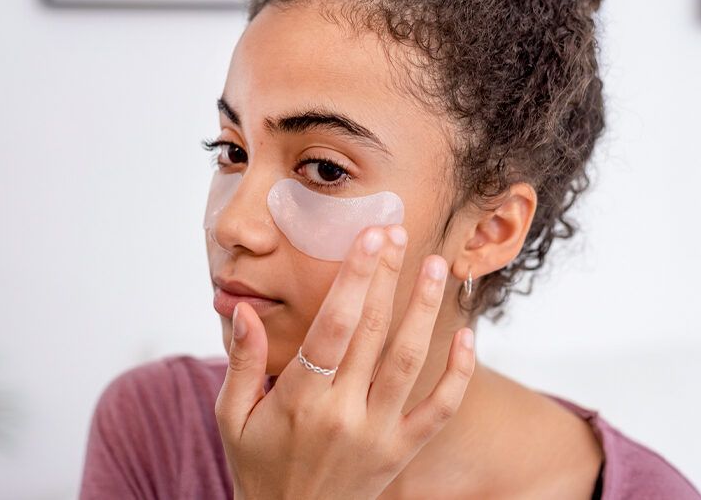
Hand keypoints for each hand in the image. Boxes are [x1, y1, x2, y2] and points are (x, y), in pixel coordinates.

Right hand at [214, 224, 476, 499]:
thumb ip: (239, 362)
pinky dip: (459, 373)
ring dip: (425, 310)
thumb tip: (243, 308)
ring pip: (410, 361)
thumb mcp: (232, 417)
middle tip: (398, 232)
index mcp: (299, 399)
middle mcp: (343, 413)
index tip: (369, 237)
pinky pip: (440, 409)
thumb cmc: (258, 467)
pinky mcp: (402, 451)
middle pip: (372, 330)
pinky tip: (469, 335)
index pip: (333, 325)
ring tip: (437, 267)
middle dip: (386, 276)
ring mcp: (379, 433)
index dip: (353, 277)